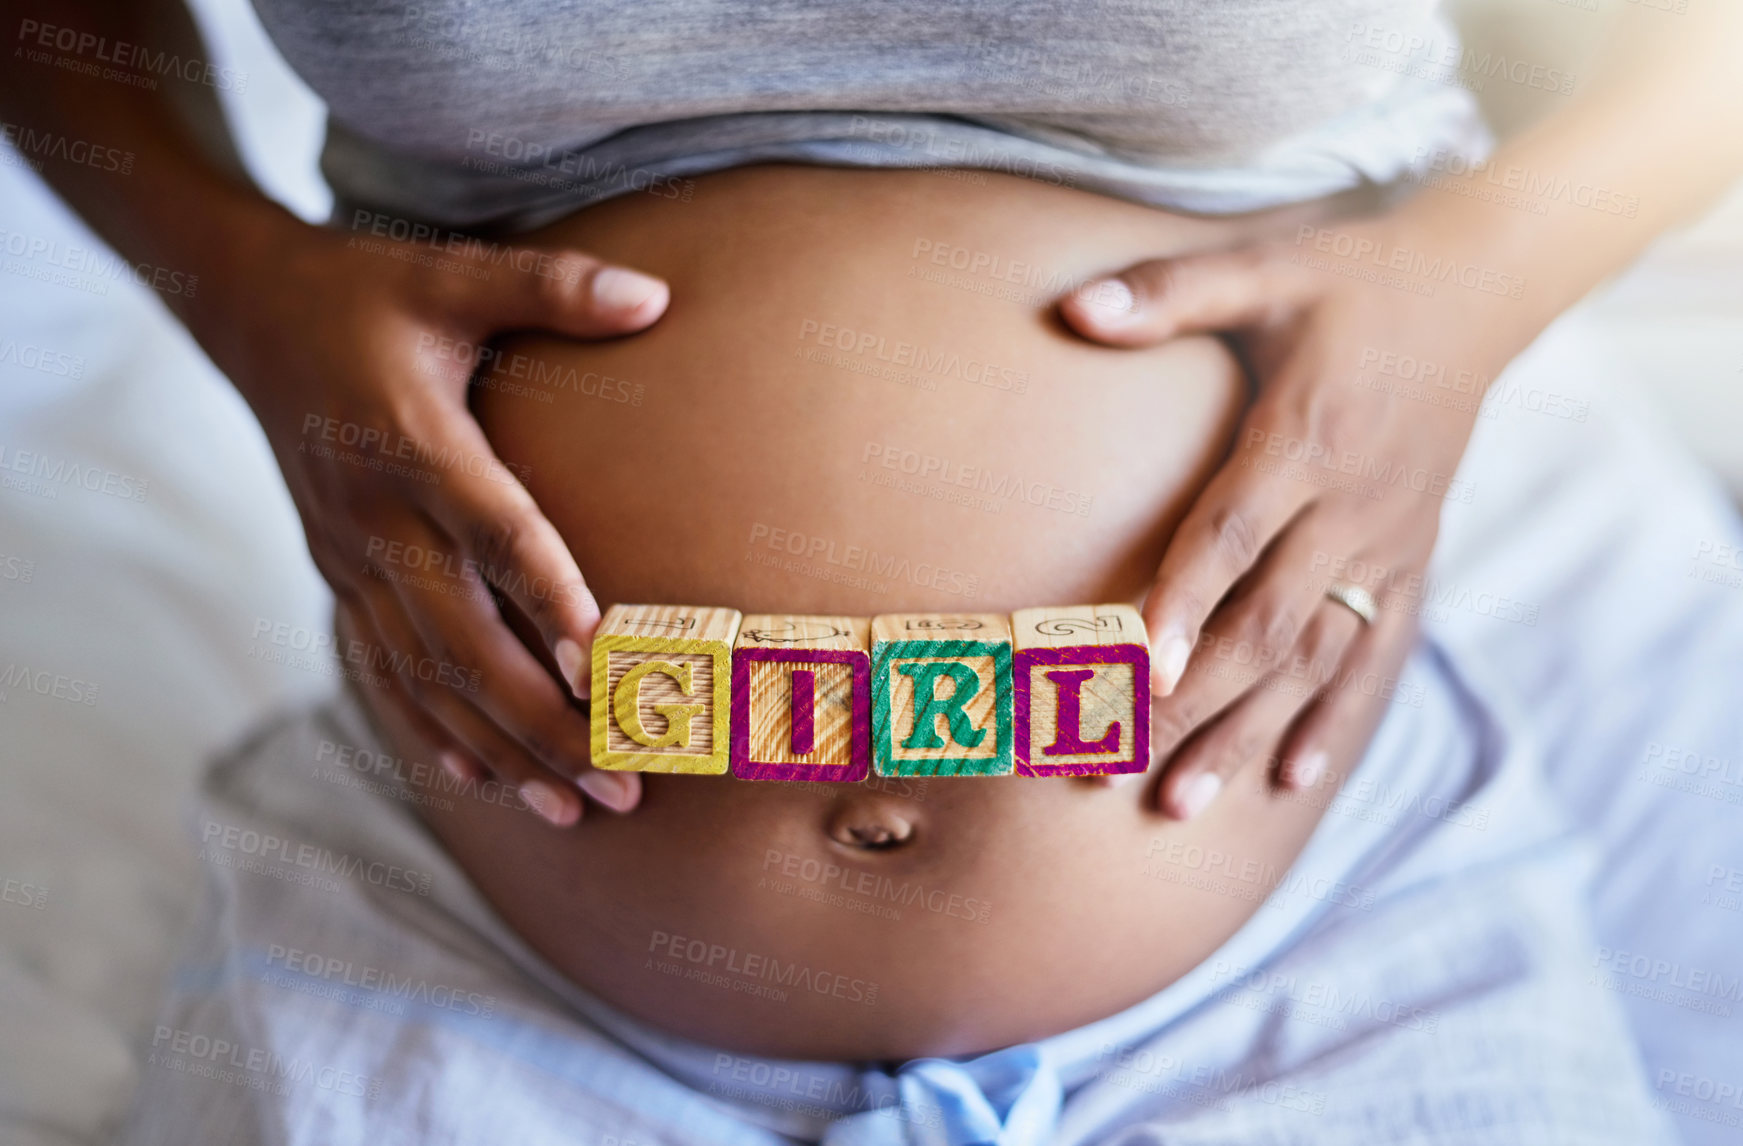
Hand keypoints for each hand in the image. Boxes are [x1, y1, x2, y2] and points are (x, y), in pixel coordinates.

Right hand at [205, 214, 668, 825]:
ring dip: (501, 749)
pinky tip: (480, 781)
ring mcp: (351, 556)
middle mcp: (378, 516)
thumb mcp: (452, 273)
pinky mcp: (338, 575)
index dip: (550, 599)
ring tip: (576, 808)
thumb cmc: (364, 292)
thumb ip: (553, 287)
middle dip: (545, 723)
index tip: (608, 665)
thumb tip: (658, 296)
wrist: (243, 313)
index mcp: (414, 443)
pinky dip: (431, 729)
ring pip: (426, 677)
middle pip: (466, 641)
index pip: (494, 534)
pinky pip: (383, 669)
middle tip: (624, 785)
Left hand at [1060, 213, 1513, 817]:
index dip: (1184, 600)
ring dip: (1245, 735)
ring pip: (1314, 660)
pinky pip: (1376, 657)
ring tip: (1177, 806)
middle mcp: (1350, 505)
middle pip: (1264, 622)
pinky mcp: (1410, 562)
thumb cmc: (1351, 280)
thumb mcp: (1265, 266)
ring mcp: (1386, 544)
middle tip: (1112, 766)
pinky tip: (1291, 781)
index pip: (1233, 533)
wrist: (1477, 294)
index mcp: (1306, 435)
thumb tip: (1073, 309)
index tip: (1137, 668)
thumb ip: (1170, 291)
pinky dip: (1336, 721)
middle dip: (1190, 702)